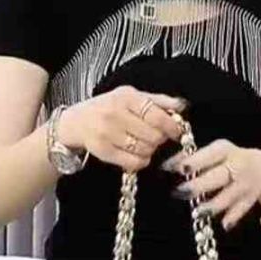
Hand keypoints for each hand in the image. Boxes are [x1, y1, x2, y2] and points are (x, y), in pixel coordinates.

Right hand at [60, 86, 187, 174]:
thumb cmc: (109, 107)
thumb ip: (158, 101)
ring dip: (151, 149)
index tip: (177, 131)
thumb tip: (183, 106)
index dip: (172, 126)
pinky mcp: (103, 152)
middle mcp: (115, 114)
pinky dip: (141, 160)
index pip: (157, 115)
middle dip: (160, 138)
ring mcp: (108, 134)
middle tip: (156, 136)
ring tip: (144, 142)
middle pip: (154, 136)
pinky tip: (137, 153)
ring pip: (145, 150)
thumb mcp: (131, 96)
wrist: (77, 121)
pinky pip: (134, 163)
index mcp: (126, 98)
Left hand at [161, 139, 260, 229]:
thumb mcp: (215, 153)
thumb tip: (166, 166)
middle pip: (217, 176)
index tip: (175, 169)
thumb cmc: (229, 160)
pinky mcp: (250, 199)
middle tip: (179, 192)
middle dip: (198, 185)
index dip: (192, 162)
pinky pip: (241, 209)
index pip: (207, 155)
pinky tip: (223, 225)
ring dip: (212, 205)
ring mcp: (245, 184)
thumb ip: (193, 158)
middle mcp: (236, 165)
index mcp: (224, 149)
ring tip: (197, 213)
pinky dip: (232, 217)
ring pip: (228, 196)